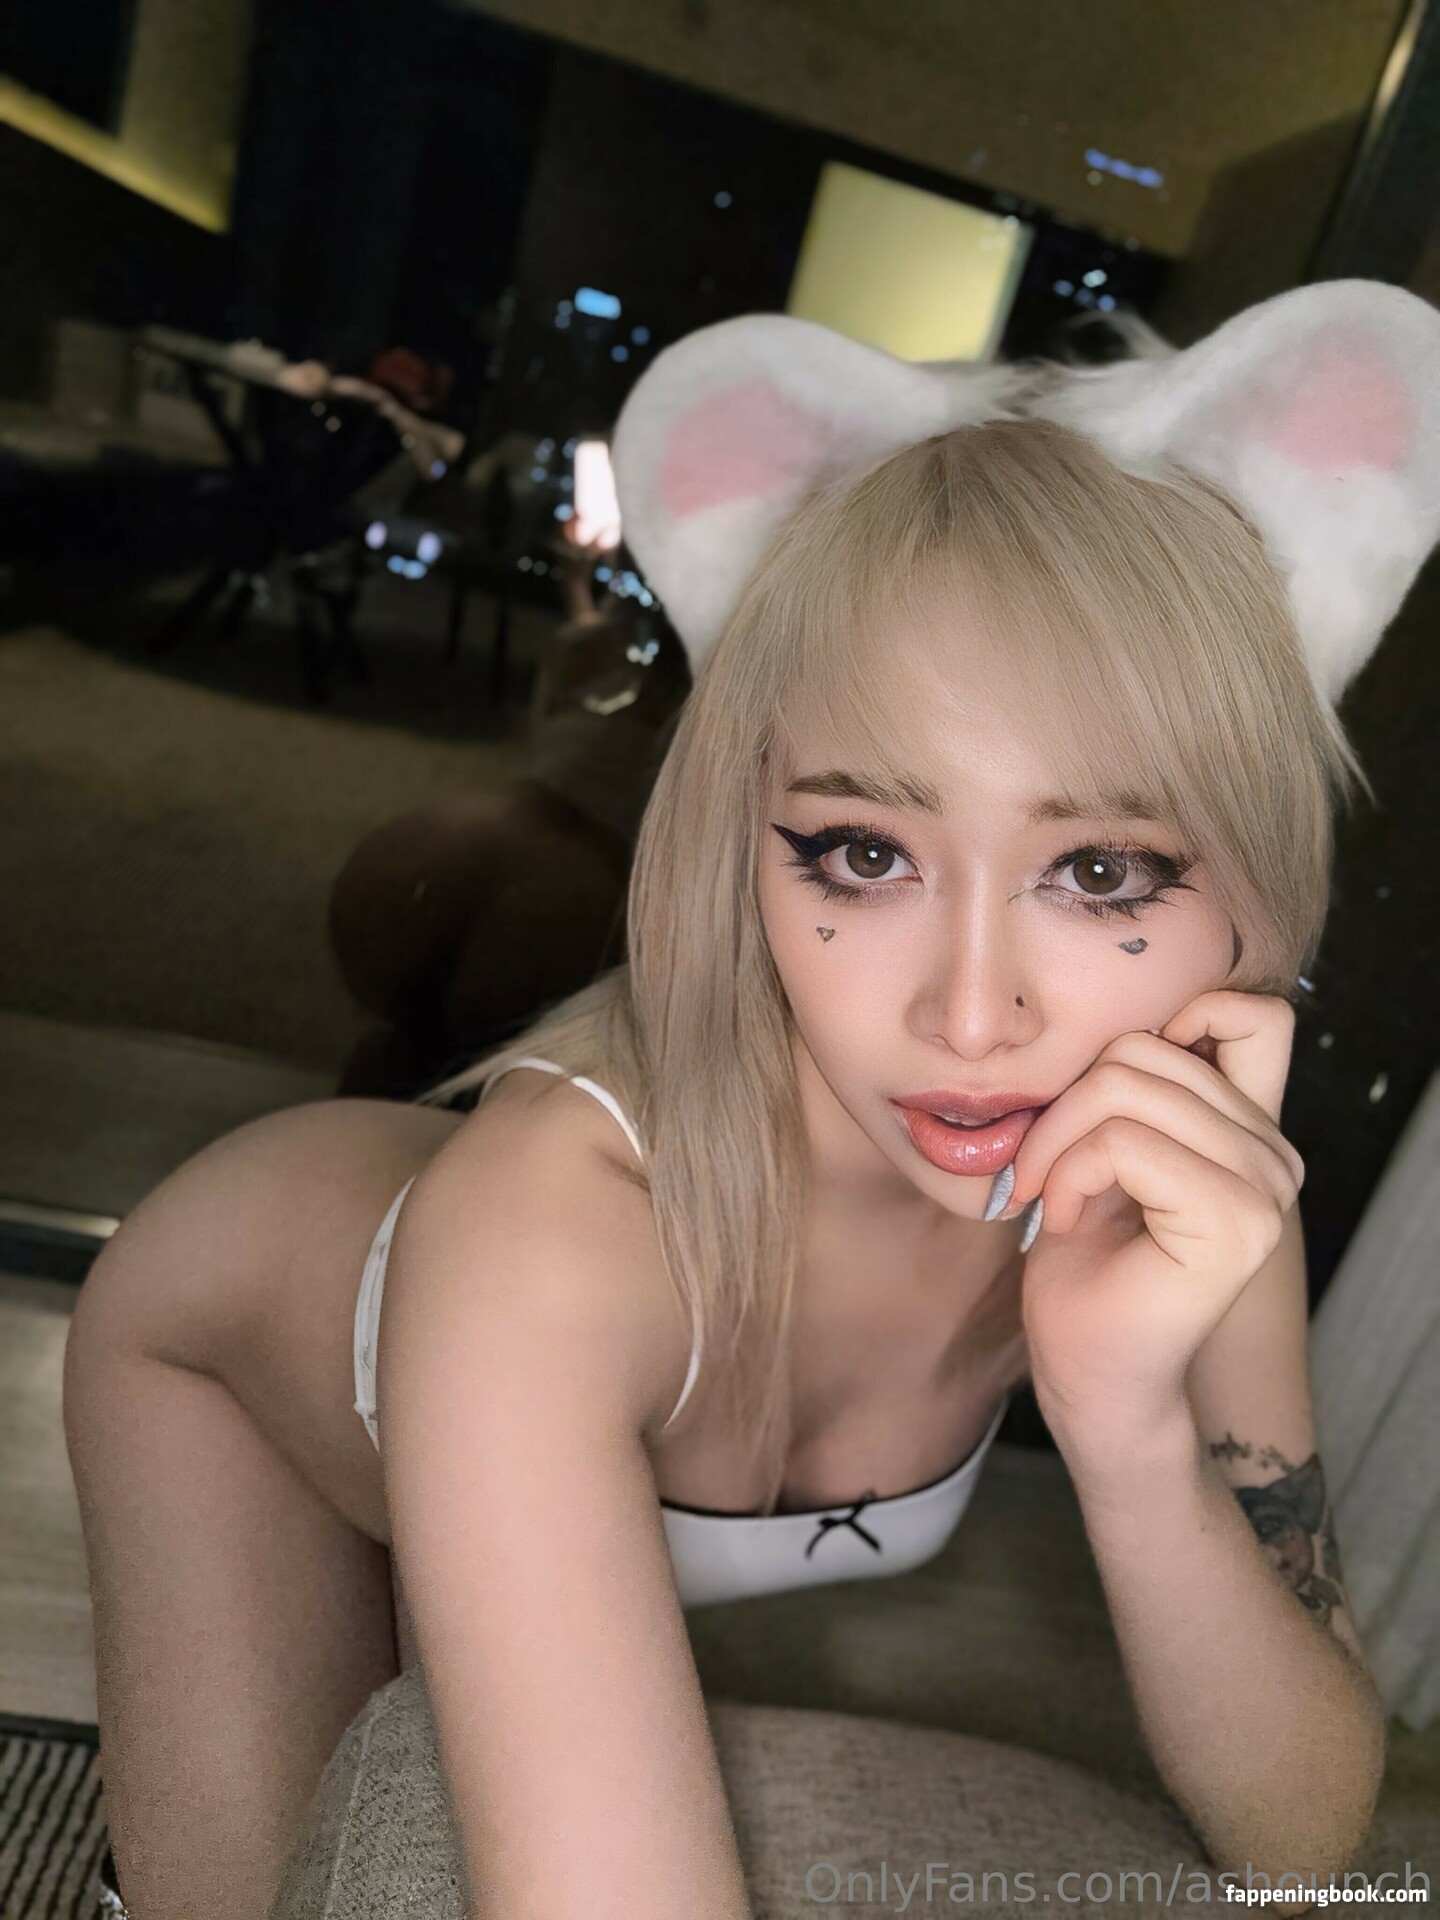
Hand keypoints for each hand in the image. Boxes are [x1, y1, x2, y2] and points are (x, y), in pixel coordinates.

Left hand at [1006, 991, 1304, 1442]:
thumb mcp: (1107, 1149)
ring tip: (1048, 1197)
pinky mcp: (1235, 1221)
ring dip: (1058, 1140)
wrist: (1090, 1375)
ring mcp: (1265, 1188)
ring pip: (1128, 1088)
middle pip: (1149, 1048)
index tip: (1104, 1091)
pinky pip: (1123, 1142)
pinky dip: (1067, 1172)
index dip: (1173, 1021)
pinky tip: (1061, 1221)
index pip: (1249, 1013)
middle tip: (1036, 1170)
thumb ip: (1137, 1088)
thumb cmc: (1088, 1268)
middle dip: (1066, 1101)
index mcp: (1253, 1129)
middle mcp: (1274, 1153)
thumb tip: (1120, 1020)